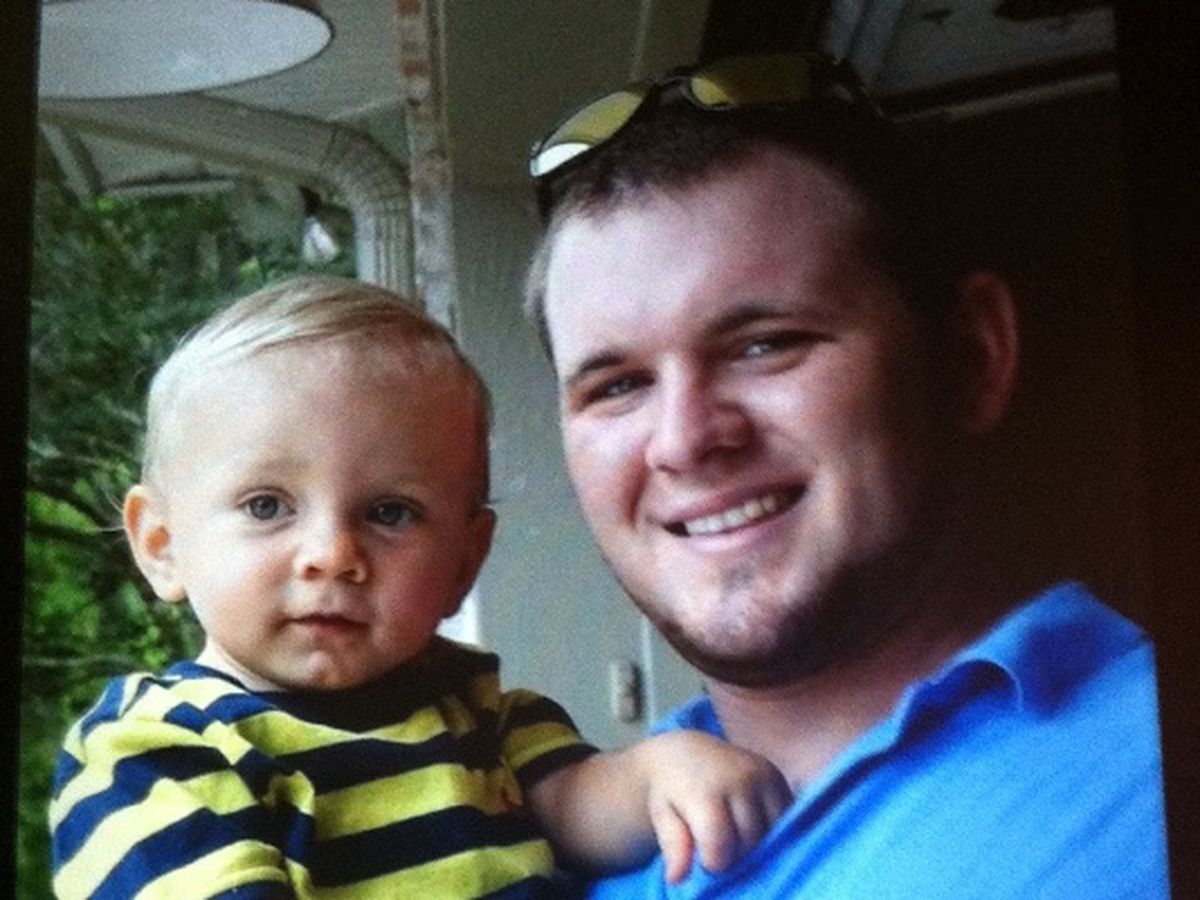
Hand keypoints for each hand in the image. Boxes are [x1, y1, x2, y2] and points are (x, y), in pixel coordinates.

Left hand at [640, 731, 791, 882]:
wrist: (686, 751)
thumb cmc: (672, 790)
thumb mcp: (663, 815)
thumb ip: (673, 845)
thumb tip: (676, 878)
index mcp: (707, 789)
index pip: (720, 845)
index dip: (713, 861)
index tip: (702, 855)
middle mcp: (740, 778)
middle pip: (748, 842)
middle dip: (734, 854)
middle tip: (717, 842)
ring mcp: (763, 775)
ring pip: (771, 834)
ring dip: (755, 843)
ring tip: (732, 832)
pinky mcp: (777, 776)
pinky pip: (784, 819)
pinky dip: (770, 829)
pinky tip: (750, 824)